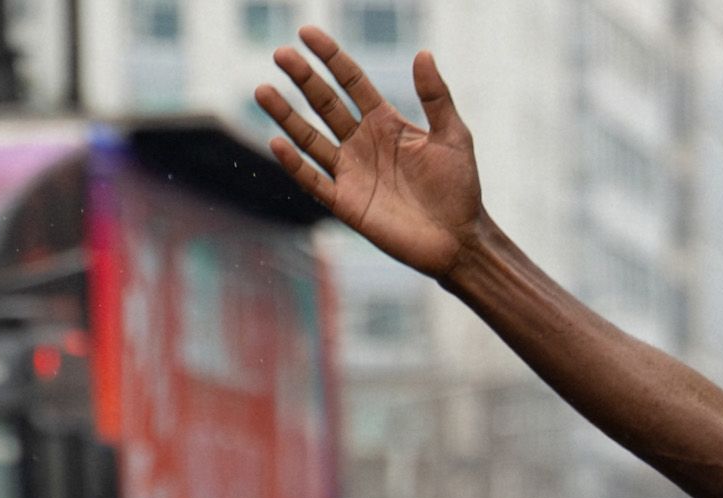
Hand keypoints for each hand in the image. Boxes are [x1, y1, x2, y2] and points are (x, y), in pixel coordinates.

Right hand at [257, 27, 484, 280]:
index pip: (351, 81)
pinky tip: (277, 142)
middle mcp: (362, 143)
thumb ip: (436, 98)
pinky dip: (295, 164)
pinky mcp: (346, 203)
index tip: (306, 33)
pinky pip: (314, 180)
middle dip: (303, 79)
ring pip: (310, 138)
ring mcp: (351, 172)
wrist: (460, 239)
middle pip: (325, 103)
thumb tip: (423, 53)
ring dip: (286, 115)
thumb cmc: (460, 187)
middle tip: (280, 54)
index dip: (330, 57)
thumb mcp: (453, 137)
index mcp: (385, 122)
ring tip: (263, 90)